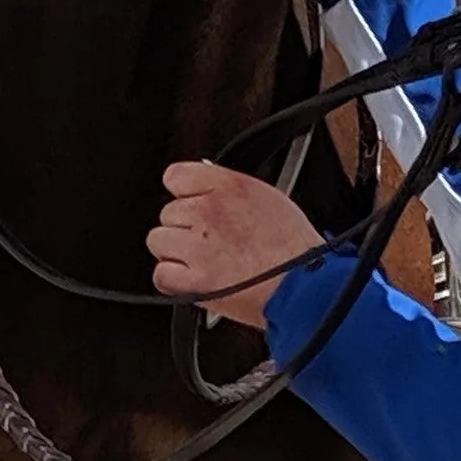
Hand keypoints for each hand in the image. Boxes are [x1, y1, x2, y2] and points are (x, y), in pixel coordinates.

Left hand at [148, 161, 323, 329]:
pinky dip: (174, 279)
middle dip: (185, 226)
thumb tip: (208, 184)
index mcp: (227, 187)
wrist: (302, 284)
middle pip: (168, 212)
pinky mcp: (190, 280)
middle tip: (209, 241)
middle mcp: (207, 212)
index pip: (176, 176)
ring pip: (158, 241)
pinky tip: (195, 279)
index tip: (190, 202)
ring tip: (203, 261)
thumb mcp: (269, 197)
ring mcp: (195, 246)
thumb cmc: (294, 247)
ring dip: (175, 251)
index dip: (183, 192)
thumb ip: (230, 189)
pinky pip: (161, 274)